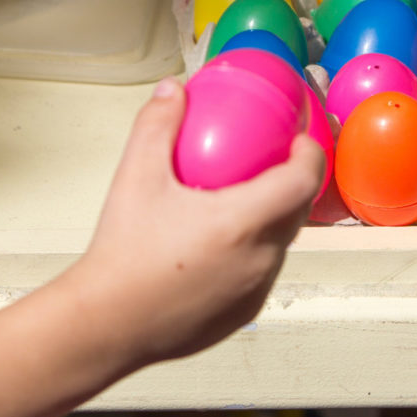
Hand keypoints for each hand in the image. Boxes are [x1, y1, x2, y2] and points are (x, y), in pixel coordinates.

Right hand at [65, 77, 325, 370]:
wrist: (105, 324)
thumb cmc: (122, 256)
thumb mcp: (136, 178)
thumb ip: (157, 126)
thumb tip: (172, 92)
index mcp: (243, 223)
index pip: (304, 179)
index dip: (311, 153)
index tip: (300, 140)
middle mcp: (260, 259)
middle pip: (298, 211)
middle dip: (293, 182)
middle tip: (272, 162)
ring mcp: (255, 290)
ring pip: (280, 245)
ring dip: (274, 219)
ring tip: (244, 200)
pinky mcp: (244, 313)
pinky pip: (262, 273)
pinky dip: (254, 252)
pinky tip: (222, 243)